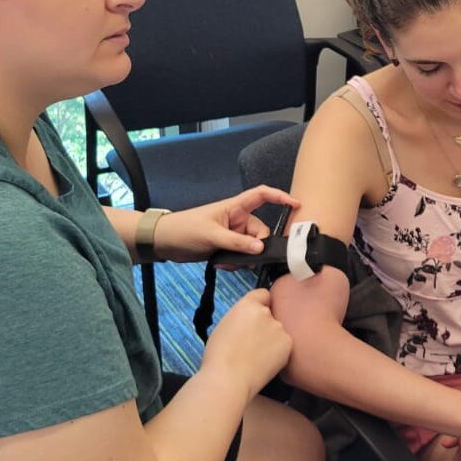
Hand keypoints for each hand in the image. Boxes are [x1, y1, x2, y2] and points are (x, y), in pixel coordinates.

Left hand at [153, 185, 299, 262]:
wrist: (163, 242)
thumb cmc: (185, 229)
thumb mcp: (212, 235)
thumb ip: (237, 243)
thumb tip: (261, 249)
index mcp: (234, 207)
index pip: (261, 195)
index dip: (280, 196)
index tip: (297, 205)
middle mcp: (237, 219)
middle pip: (260, 231)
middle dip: (256, 246)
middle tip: (247, 258)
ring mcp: (232, 234)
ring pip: (251, 246)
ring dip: (243, 257)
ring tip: (225, 263)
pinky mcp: (227, 247)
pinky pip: (241, 255)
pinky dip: (235, 262)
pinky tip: (221, 265)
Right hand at [200, 288, 292, 398]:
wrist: (228, 379)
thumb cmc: (218, 357)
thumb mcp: (225, 326)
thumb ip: (241, 318)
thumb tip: (249, 322)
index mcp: (247, 305)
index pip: (263, 294)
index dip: (260, 305)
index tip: (257, 317)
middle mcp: (266, 313)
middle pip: (271, 314)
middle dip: (265, 325)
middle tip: (253, 343)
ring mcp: (279, 328)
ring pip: (278, 330)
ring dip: (272, 339)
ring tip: (257, 357)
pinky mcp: (288, 344)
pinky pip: (284, 344)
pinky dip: (278, 352)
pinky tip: (264, 363)